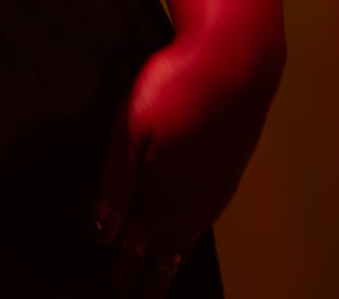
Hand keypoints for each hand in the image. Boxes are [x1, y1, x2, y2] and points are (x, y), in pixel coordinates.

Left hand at [93, 35, 280, 296]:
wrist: (236, 62)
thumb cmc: (175, 89)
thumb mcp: (130, 132)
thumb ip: (115, 185)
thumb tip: (102, 236)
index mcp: (164, 199)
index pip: (138, 252)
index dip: (122, 276)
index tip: (112, 294)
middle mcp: (193, 205)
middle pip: (164, 254)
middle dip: (145, 278)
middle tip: (130, 295)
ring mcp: (213, 191)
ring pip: (186, 239)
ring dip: (166, 261)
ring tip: (154, 278)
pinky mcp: (224, 175)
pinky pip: (201, 221)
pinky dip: (185, 239)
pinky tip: (182, 236)